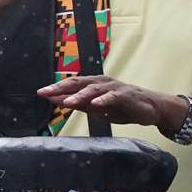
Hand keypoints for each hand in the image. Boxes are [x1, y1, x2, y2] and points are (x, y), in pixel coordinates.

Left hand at [38, 75, 178, 131]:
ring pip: (93, 89)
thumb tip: (57, 101)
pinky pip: (112, 96)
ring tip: (67, 102)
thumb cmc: (123, 107)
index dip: (55, 88)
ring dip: (79, 95)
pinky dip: (102, 99)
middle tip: (46, 93)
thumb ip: (78, 104)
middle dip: (60, 88)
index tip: (41, 93)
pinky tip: (94, 104)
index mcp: (93, 84)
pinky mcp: (125, 95)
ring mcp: (113, 87)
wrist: (151, 109)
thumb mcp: (96, 107)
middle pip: (78, 82)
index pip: (71, 85)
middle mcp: (101, 82)